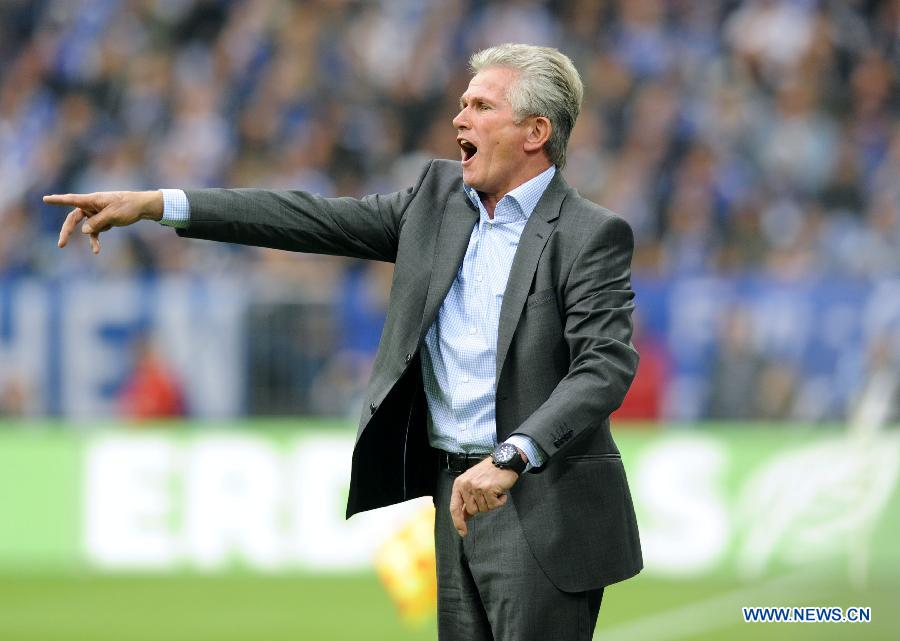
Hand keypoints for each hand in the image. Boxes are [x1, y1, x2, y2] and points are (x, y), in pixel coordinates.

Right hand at [43, 190, 163, 254]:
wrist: (142, 207)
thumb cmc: (127, 206)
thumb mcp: (112, 215)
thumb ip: (97, 222)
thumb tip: (83, 231)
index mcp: (92, 200)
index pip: (71, 200)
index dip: (58, 200)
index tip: (45, 199)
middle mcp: (91, 206)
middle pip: (74, 218)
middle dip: (67, 231)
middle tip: (61, 244)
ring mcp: (96, 213)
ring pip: (85, 226)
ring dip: (89, 238)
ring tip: (95, 250)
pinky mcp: (103, 220)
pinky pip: (95, 231)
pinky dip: (95, 239)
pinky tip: (96, 250)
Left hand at [449, 453, 523, 537]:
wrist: (504, 460)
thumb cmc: (489, 472)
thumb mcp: (472, 483)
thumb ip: (466, 499)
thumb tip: (463, 517)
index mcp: (459, 484)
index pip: (454, 507)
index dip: (458, 522)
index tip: (462, 532)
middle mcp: (466, 485)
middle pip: (472, 511)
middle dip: (482, 506)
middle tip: (487, 493)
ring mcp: (477, 487)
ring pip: (484, 509)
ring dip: (492, 502)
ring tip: (494, 489)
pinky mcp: (489, 489)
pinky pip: (495, 505)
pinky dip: (500, 500)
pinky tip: (500, 490)